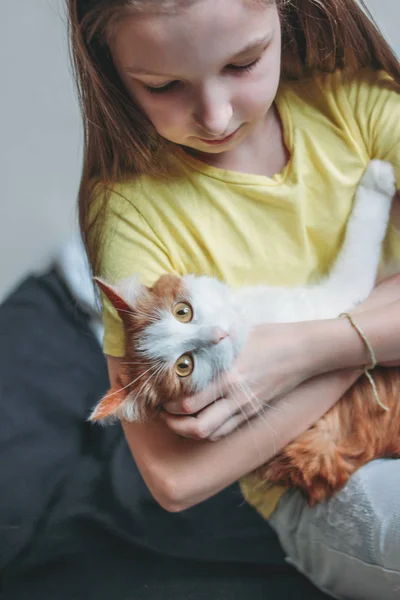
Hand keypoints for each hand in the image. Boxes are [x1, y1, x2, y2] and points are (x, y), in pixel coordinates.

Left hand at [161, 321, 313, 440]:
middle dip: (173, 422)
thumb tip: (182, 344)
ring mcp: (245, 407)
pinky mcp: (253, 412)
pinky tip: (199, 419)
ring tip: (176, 419)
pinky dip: (208, 431)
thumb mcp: (235, 335)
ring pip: (210, 434)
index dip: (168, 404)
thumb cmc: (268, 336)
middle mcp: (235, 396)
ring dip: (188, 431)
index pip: (188, 402)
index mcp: (227, 375)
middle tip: (162, 412)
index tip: (158, 394)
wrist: (303, 351)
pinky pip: (225, 430)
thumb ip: (209, 344)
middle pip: (196, 426)